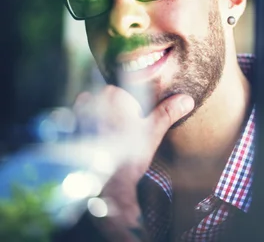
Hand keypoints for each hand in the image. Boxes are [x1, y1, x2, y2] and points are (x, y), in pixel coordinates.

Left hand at [73, 85, 193, 239]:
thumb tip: (187, 99)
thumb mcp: (154, 132)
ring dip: (101, 118)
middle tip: (127, 129)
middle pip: (108, 97)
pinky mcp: (68, 131)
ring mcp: (77, 115)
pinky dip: (88, 128)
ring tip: (112, 137)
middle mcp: (92, 99)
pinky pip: (79, 122)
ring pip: (93, 108)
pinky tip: (98, 142)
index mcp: (114, 94)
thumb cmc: (130, 155)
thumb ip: (168, 112)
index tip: (136, 117)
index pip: (125, 88)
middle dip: (116, 110)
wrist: (104, 185)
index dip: (132, 104)